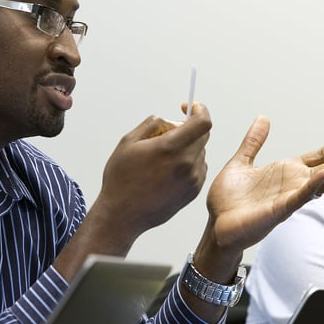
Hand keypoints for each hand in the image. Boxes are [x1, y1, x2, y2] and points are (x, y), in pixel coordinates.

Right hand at [92, 103, 212, 242]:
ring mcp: (192, 180)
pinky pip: (199, 169)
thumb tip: (169, 120)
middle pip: (203, 135)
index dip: (200, 110)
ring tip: (163, 158)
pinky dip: (188, 164)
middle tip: (167, 134)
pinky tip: (167, 172)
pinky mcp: (193, 193)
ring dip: (188, 148)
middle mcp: (186, 164)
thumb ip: (152, 124)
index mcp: (170, 148)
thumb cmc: (121, 179)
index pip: (203, 122)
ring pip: (200, 152)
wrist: (122, 215)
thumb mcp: (128, 142)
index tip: (191, 107)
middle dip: (189, 128)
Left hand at [203, 117, 323, 257]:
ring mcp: (288, 198)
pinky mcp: (278, 211)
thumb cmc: (228, 200)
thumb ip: (253, 142)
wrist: (215, 224)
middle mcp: (292, 185)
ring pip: (319, 183)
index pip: (318, 156)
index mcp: (285, 172)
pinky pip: (300, 198)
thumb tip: (263, 118)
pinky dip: (313, 186)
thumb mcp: (241, 163)